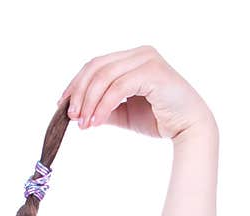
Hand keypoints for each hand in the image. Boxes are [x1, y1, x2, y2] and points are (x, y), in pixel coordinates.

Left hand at [56, 45, 214, 139]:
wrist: (187, 127)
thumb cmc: (158, 119)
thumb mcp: (123, 114)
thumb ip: (102, 108)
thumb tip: (78, 113)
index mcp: (131, 59)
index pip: (95, 65)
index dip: (75, 84)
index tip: (62, 106)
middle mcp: (139, 54)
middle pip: (96, 67)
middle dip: (79, 93)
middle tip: (71, 117)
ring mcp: (147, 60)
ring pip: (105, 77)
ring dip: (89, 102)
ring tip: (84, 124)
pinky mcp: (153, 72)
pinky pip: (118, 87)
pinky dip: (103, 105)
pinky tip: (95, 122)